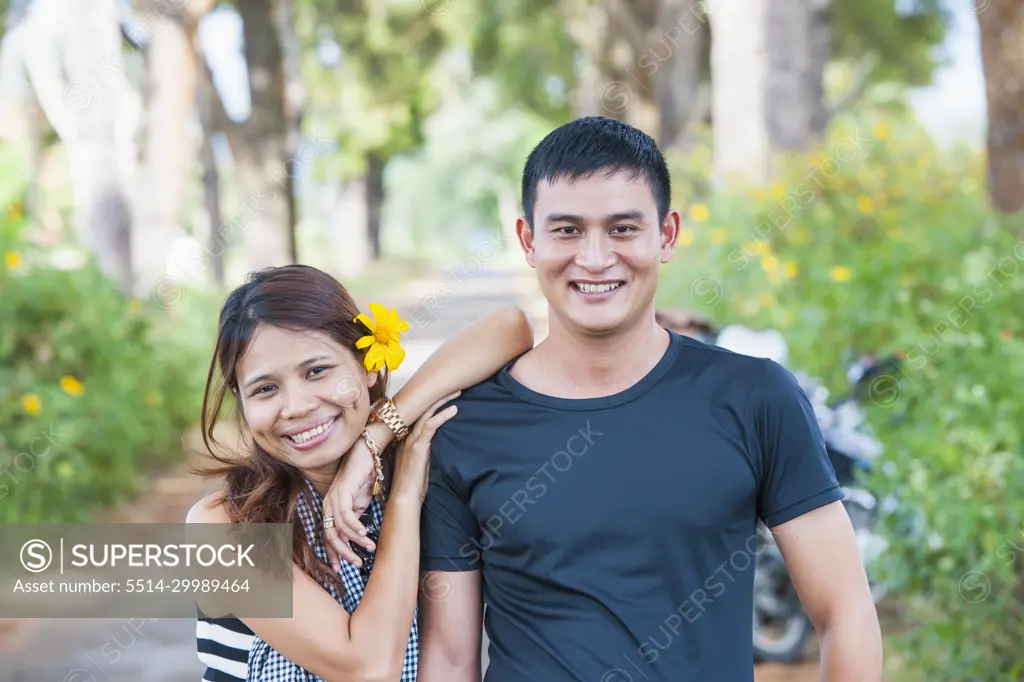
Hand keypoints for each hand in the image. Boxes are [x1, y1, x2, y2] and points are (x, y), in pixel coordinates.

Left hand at [323, 436, 376, 570]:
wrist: (368, 454)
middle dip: (343, 553)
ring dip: (355, 540)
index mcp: (331, 509)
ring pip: (339, 528)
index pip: (328, 537)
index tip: (341, 569)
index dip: (333, 554)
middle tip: (357, 563)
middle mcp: (328, 505)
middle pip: (331, 536)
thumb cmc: (364, 477)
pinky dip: (355, 526)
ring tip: (369, 547)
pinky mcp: (342, 491)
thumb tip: (359, 539)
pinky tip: (365, 532)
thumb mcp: (361, 504)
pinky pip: (346, 515)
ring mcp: (333, 498)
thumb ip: (357, 520)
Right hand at [389, 393, 459, 504]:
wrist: (404, 498)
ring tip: (457, 392)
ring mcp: (411, 440)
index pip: (418, 415)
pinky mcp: (418, 447)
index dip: (429, 402)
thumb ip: (426, 451)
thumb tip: (439, 445)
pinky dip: (442, 416)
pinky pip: (430, 426)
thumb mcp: (420, 463)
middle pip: (422, 409)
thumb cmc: (413, 484)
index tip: (442, 394)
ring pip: (426, 413)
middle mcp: (406, 436)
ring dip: (442, 401)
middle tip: (454, 387)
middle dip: (438, 396)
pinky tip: (454, 410)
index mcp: (406, 439)